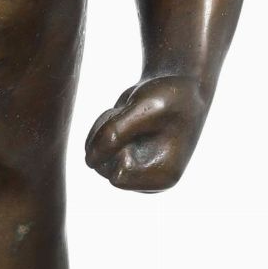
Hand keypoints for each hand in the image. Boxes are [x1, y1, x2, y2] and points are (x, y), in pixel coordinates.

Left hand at [84, 75, 207, 191]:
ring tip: (126, 114)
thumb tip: (88, 161)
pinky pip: (93, 152)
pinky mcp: (122, 161)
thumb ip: (115, 133)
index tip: (138, 127)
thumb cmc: (169, 96)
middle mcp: (148, 182)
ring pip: (95, 160)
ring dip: (103, 131)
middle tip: (130, 114)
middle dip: (109, 138)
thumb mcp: (145, 108)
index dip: (119, 149)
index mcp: (162, 177)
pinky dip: (99, 130)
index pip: (118, 176)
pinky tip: (120, 116)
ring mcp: (134, 172)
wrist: (179, 86)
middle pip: (104, 169)